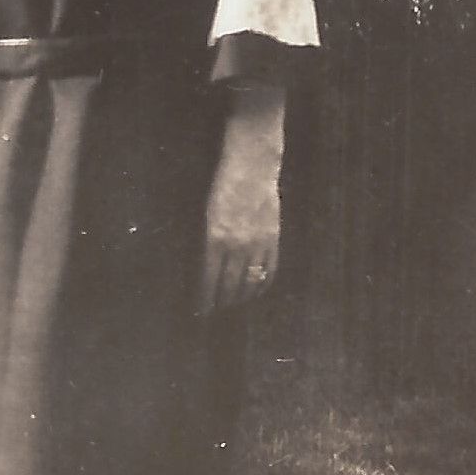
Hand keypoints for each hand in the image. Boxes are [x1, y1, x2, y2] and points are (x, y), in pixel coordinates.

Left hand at [199, 84, 283, 314]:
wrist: (252, 163)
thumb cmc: (222, 183)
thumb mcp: (206, 213)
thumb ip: (206, 242)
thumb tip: (205, 269)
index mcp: (215, 239)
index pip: (209, 280)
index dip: (205, 299)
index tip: (201, 310)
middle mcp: (237, 245)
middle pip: (230, 285)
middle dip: (222, 300)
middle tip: (217, 309)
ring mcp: (258, 243)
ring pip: (251, 281)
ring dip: (242, 295)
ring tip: (235, 303)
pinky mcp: (274, 238)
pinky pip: (270, 269)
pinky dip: (263, 283)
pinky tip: (258, 288)